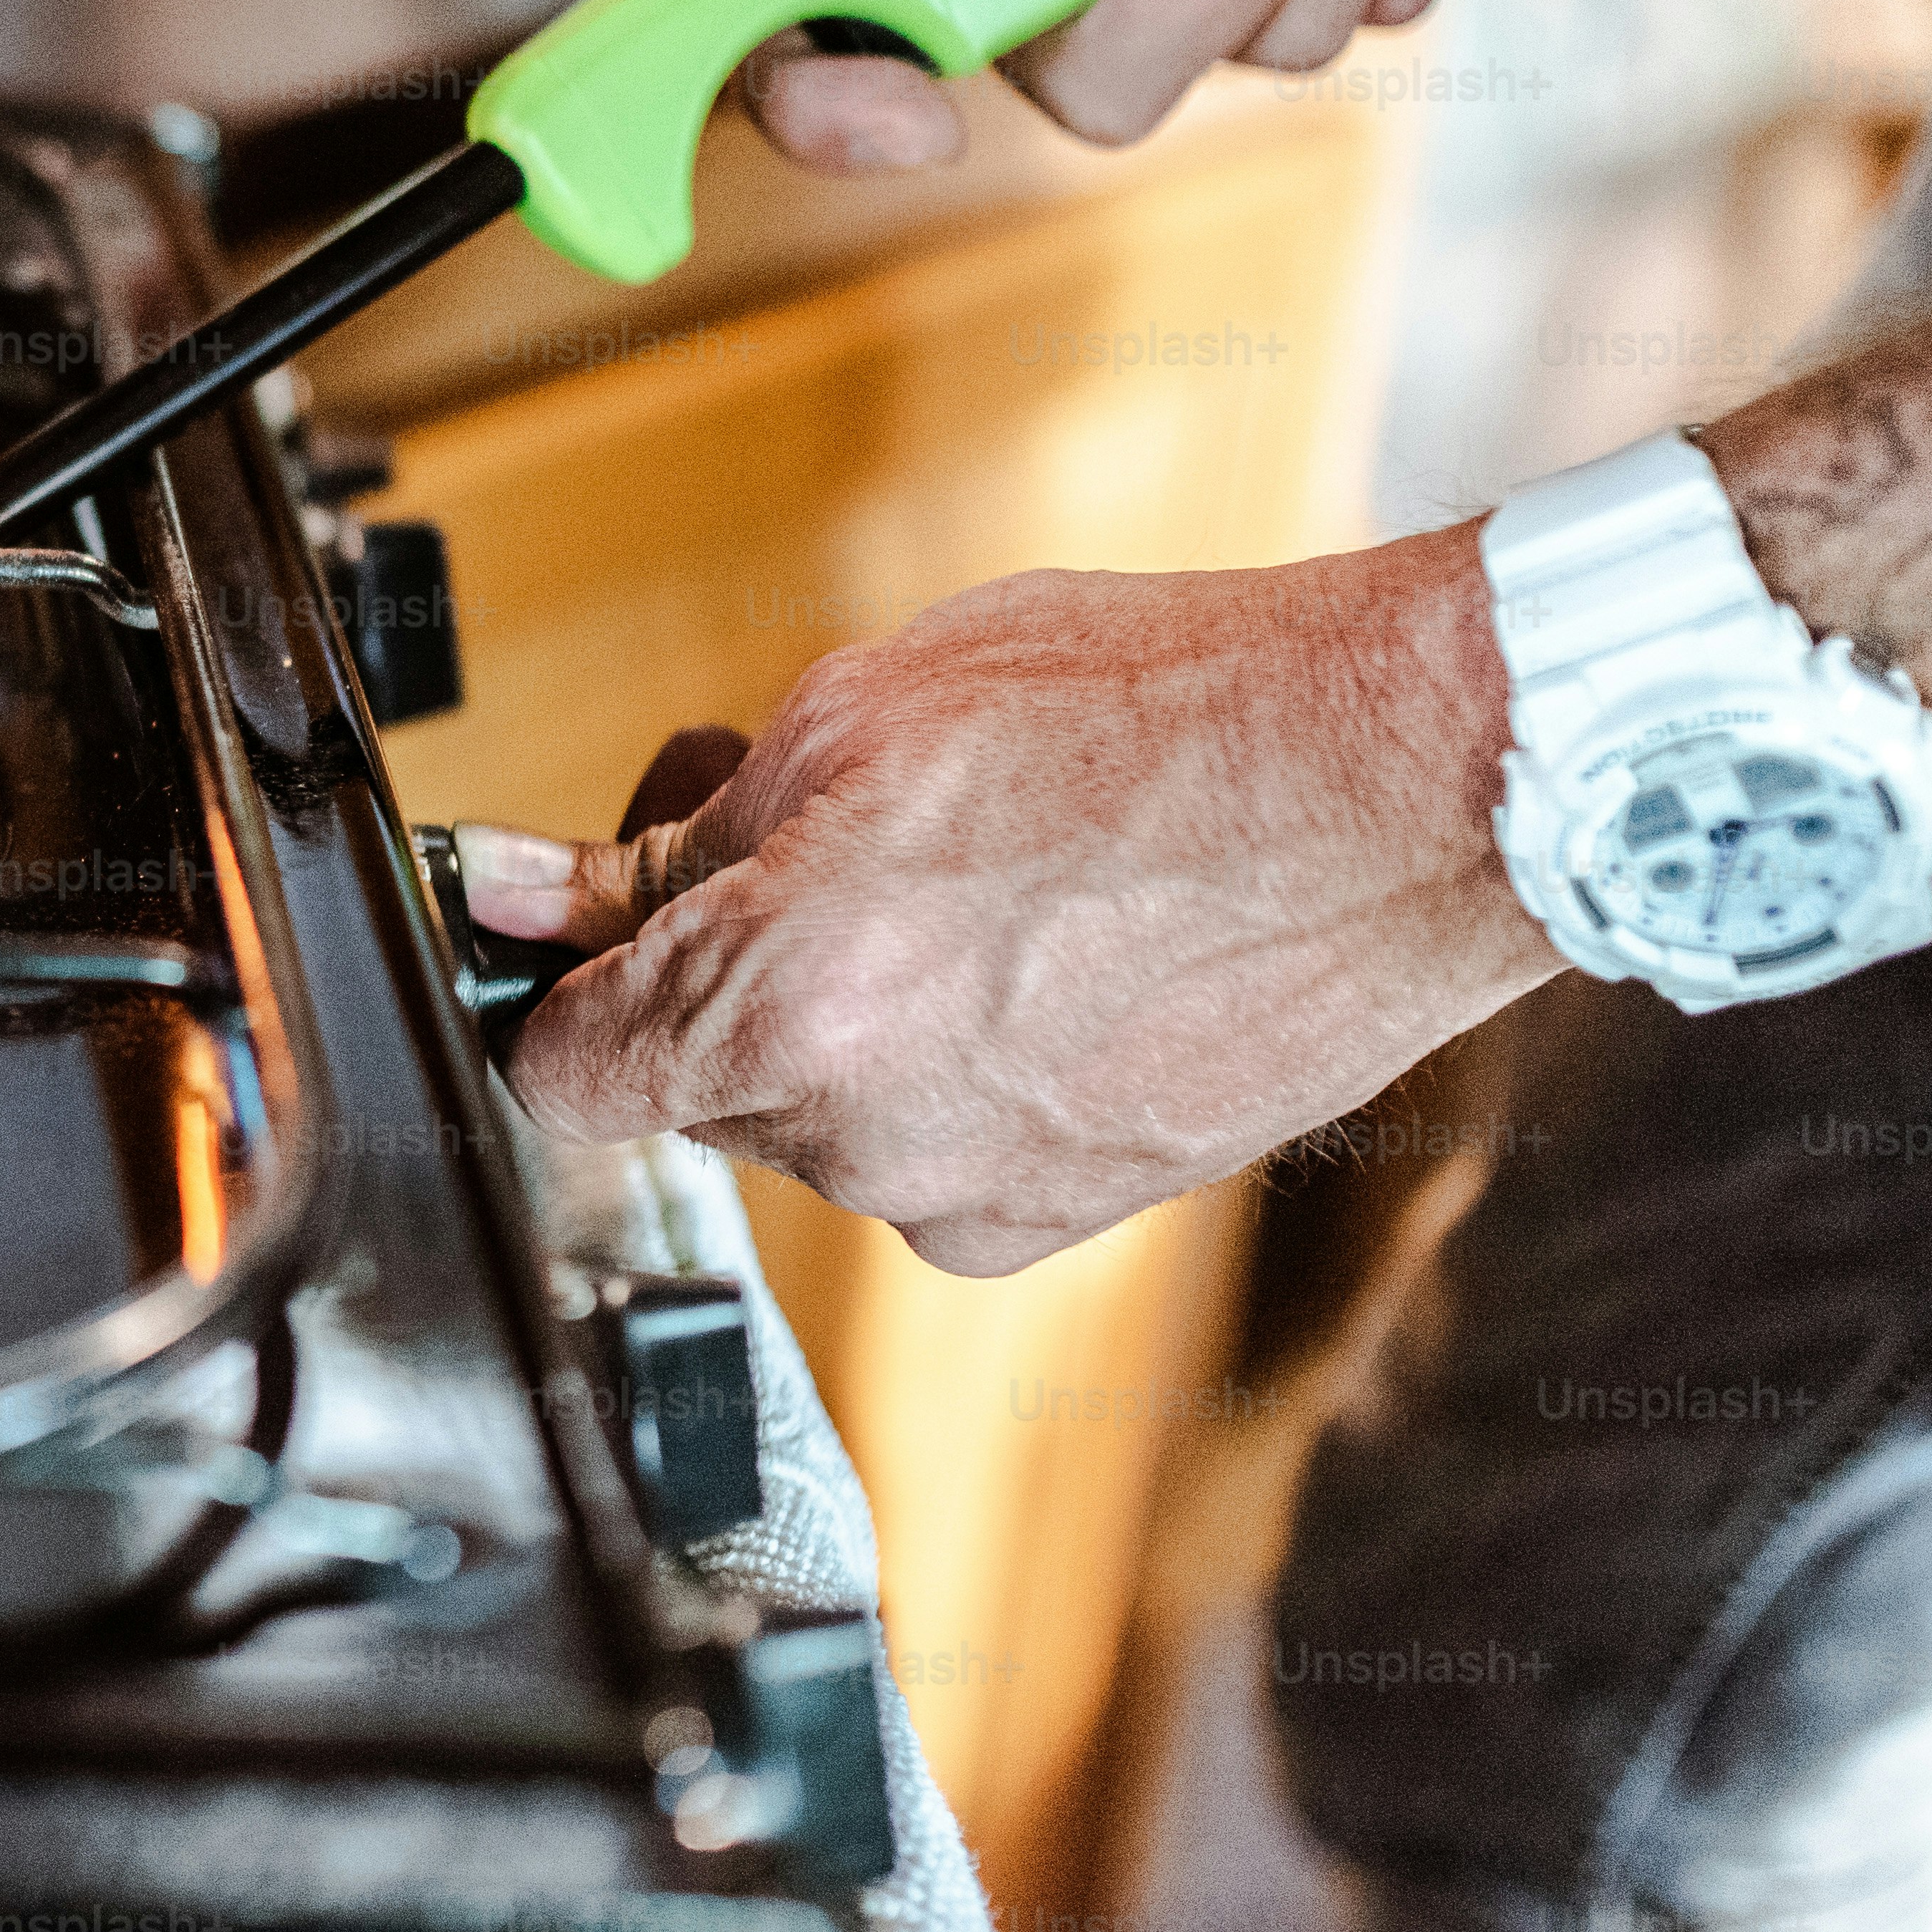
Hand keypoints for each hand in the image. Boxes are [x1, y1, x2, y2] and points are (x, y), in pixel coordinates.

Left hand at [453, 529, 1564, 1273]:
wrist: (1406, 791)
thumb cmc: (1155, 717)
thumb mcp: (859, 713)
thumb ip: (674, 836)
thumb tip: (525, 895)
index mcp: (781, 1002)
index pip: (561, 1072)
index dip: (561, 991)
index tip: (576, 940)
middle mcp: (865, 1134)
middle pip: (697, 1089)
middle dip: (728, 974)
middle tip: (830, 848)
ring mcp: (973, 1193)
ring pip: (823, 1122)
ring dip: (851, 1022)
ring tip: (978, 890)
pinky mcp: (1067, 1218)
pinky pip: (937, 1156)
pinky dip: (956, 1073)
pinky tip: (1046, 965)